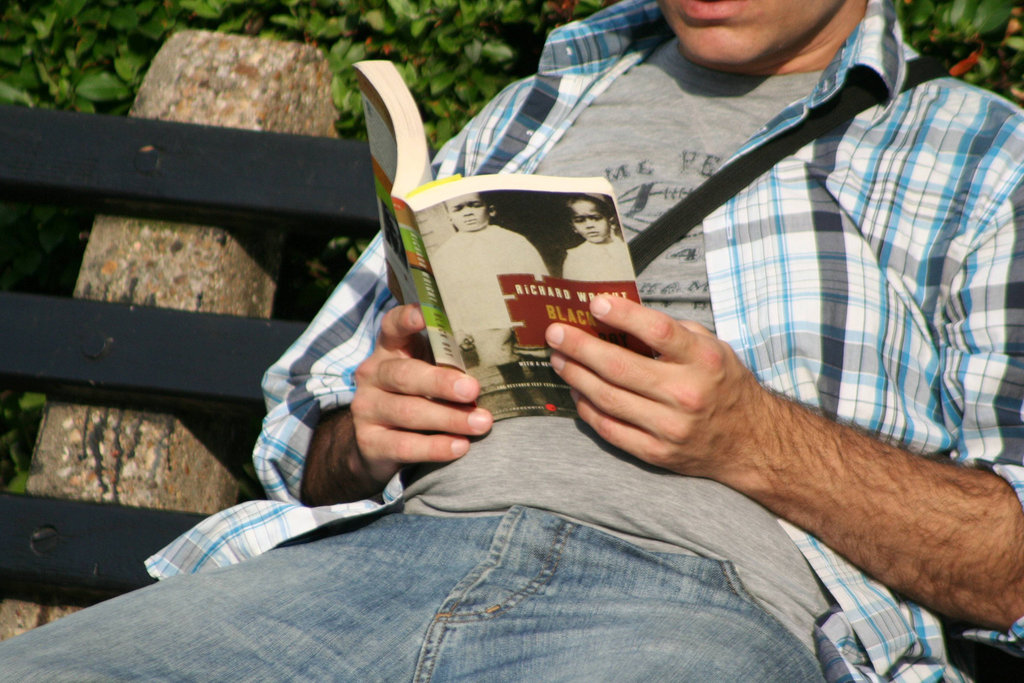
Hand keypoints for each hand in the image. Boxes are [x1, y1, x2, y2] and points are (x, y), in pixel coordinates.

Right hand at [303, 304, 492, 504]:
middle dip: (441, 382)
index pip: (393, 326)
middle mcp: (373, 375)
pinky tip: (460, 446)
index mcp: (390, 350)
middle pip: (405, 374)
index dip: (406, 319)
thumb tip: (499, 364)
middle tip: (473, 389)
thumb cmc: (418, 398)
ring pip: (408, 412)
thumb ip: (450, 365)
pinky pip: (405, 445)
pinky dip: (436, 447)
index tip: (425, 314)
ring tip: (481, 423)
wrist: (378, 446)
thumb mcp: (428, 374)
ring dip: (449, 418)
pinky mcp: (369, 442)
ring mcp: (367, 409)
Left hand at [545, 295, 772, 489]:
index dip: (623, 315)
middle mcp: (687, 394)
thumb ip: (673, 332)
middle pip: (620, 367)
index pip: (657, 333)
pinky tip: (576, 391)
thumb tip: (621, 315)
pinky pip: (610, 429)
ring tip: (558, 358)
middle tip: (555, 333)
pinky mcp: (657, 453)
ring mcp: (670, 428)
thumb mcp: (712, 348)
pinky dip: (587, 409)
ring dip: (576, 376)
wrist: (750, 442)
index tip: (594, 304)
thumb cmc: (723, 385)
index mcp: (704, 361)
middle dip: (580, 347)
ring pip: (608, 398)